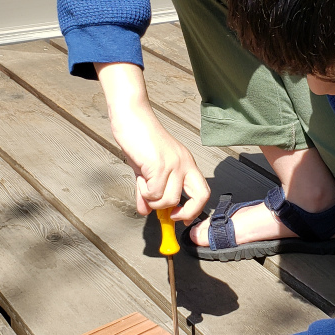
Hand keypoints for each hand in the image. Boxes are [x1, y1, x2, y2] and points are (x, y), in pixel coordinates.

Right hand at [96, 61, 209, 221]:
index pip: (203, 192)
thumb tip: (144, 210)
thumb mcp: (145, 169)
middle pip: (200, 198)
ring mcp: (174, 165)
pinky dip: (144, 192)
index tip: (179, 217)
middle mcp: (185, 164)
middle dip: (185, 213)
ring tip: (143, 183)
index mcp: (186, 164)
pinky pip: (154, 193)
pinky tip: (140, 178)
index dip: (194, 209)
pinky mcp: (160, 165)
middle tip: (168, 215)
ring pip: (170, 200)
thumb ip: (147, 191)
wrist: (131, 116)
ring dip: (153, 199)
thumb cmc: (139, 139)